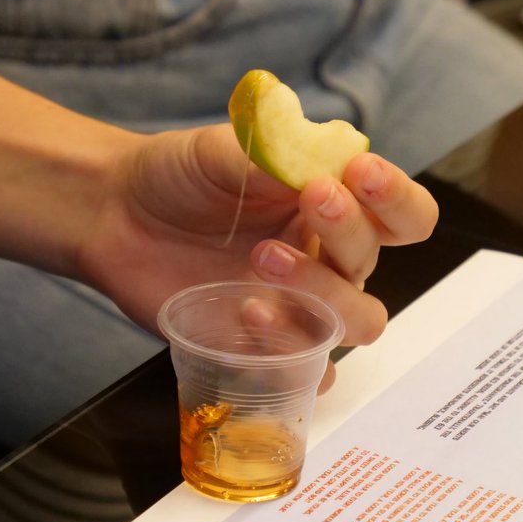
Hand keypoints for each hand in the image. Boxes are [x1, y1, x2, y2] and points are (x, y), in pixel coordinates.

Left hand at [81, 123, 437, 384]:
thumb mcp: (221, 149)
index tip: (361, 174)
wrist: (117, 215)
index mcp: (336, 207)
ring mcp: (299, 307)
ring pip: (357, 323)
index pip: (405, 215)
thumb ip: (274, 155)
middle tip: (312, 198)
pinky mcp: (265, 348)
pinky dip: (292, 352)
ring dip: (324, 294)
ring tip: (263, 258)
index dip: (397, 199)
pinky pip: (309, 372)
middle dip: (347, 230)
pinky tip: (248, 314)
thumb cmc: (178, 175)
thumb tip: (319, 161)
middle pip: (374, 264)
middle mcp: (328, 260)